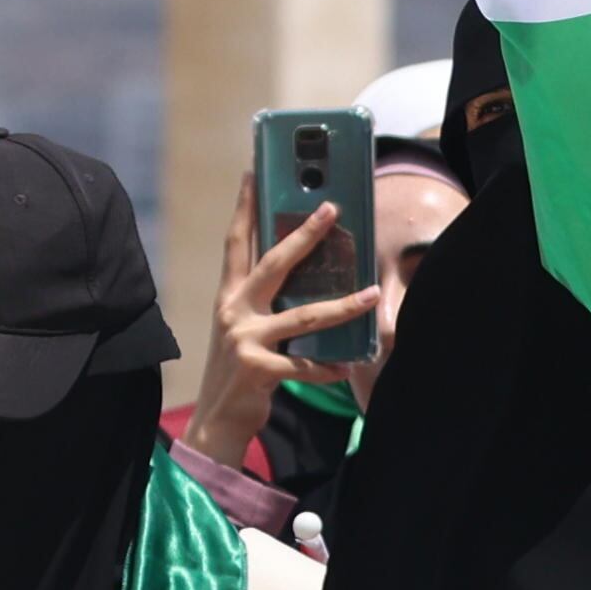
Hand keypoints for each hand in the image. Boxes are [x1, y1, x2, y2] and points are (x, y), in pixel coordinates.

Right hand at [184, 172, 375, 473]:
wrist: (216, 418)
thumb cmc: (237, 369)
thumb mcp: (243, 328)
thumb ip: (265, 302)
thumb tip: (305, 276)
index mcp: (229, 296)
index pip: (236, 242)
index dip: (243, 206)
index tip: (252, 171)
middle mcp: (234, 311)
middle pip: (273, 263)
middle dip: (304, 235)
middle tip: (331, 210)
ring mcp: (245, 340)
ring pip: (302, 316)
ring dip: (342, 307)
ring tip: (373, 294)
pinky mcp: (258, 370)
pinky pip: (304, 366)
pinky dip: (329, 367)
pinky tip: (349, 366)